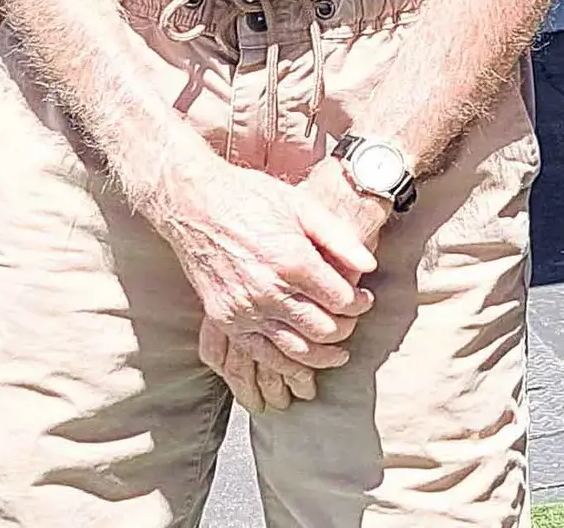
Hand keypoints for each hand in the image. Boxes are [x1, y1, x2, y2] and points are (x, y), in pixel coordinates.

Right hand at [194, 157, 392, 412]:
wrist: (194, 205)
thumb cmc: (250, 198)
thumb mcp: (301, 205)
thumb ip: (338, 238)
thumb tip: (370, 266)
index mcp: (292, 260)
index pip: (341, 300)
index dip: (360, 303)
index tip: (364, 299)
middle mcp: (268, 290)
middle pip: (324, 329)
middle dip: (346, 328)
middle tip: (352, 320)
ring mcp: (244, 309)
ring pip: (297, 350)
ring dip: (324, 354)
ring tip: (338, 350)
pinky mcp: (225, 320)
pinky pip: (263, 354)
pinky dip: (288, 364)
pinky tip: (304, 361)